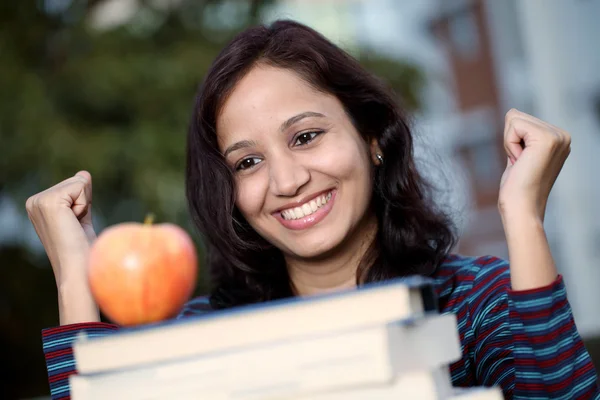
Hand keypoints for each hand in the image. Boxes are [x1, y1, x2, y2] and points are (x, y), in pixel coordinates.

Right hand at [26, 170, 99, 323]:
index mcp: (38, 205)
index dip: (84, 205)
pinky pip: (80, 186)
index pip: (74, 185)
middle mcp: (33, 201)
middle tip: (76, 227)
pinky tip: (75, 223)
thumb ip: (80, 196)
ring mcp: (39, 201)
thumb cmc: (82, 249)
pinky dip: (84, 205)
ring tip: (75, 227)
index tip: (75, 226)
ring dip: (85, 206)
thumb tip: (83, 173)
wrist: (79, 269)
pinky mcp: (49, 202)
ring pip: (80, 182)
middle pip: (77, 181)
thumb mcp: (81, 216)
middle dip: (85, 203)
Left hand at [499, 109, 570, 220]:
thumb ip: (521, 135)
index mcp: (558, 138)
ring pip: (514, 118)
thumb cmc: (517, 188)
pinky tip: (520, 161)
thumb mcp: (520, 154)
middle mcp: (562, 135)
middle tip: (520, 164)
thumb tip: (512, 112)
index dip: (511, 141)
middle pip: (516, 115)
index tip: (522, 162)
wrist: (521, 208)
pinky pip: (514, 125)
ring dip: (509, 143)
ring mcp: (558, 136)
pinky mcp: (548, 138)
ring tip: (521, 163)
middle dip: (509, 140)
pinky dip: (509, 144)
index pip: (520, 119)